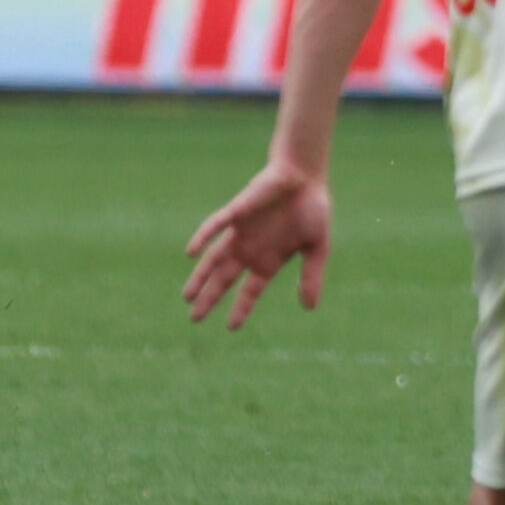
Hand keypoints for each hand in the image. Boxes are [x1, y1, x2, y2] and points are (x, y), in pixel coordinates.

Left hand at [183, 159, 332, 328]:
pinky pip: (215, 226)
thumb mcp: (317, 248)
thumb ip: (312, 276)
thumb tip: (309, 308)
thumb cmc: (312, 209)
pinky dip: (203, 238)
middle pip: (224, 279)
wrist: (306, 176)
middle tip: (194, 318)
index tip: (231, 327)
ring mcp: (240, 232)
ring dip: (200, 276)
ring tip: (187, 297)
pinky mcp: (236, 212)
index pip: (250, 290)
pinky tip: (191, 253)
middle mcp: (250, 250)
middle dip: (210, 298)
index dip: (241, 308)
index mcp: (268, 261)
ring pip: (214, 259)